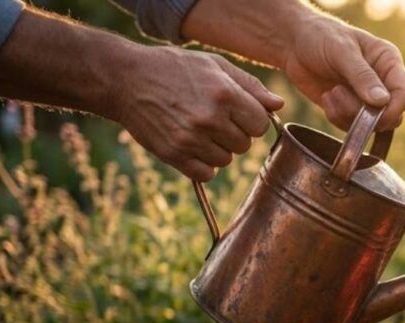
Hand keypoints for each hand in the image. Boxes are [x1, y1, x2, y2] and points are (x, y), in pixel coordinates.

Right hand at [114, 47, 283, 180]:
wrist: (125, 79)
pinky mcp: (173, 154)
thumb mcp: (215, 66)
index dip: (250, 120)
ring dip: (218, 149)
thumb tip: (279, 106)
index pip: (260, 125)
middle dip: (234, 134)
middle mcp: (210, 118)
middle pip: (244, 145)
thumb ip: (250, 86)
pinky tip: (191, 145)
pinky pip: (206, 174)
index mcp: (225, 94)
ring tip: (199, 129)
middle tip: (213, 119)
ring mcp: (190, 139)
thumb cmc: (174, 68)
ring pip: (225, 160)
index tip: (237, 113)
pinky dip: (202, 165)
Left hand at [281, 14, 404, 130]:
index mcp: (389, 62)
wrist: (294, 44)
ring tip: (331, 92)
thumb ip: (362, 76)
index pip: (404, 95)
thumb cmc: (320, 36)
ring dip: (346, 114)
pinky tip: (327, 97)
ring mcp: (366, 98)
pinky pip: (351, 127)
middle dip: (364, 114)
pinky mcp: (350, 110)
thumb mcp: (341, 51)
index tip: (372, 112)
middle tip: (339, 93)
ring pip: (370, 125)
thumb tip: (382, 102)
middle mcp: (383, 82)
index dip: (392, 109)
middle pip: (391, 116)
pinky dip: (336, 117)